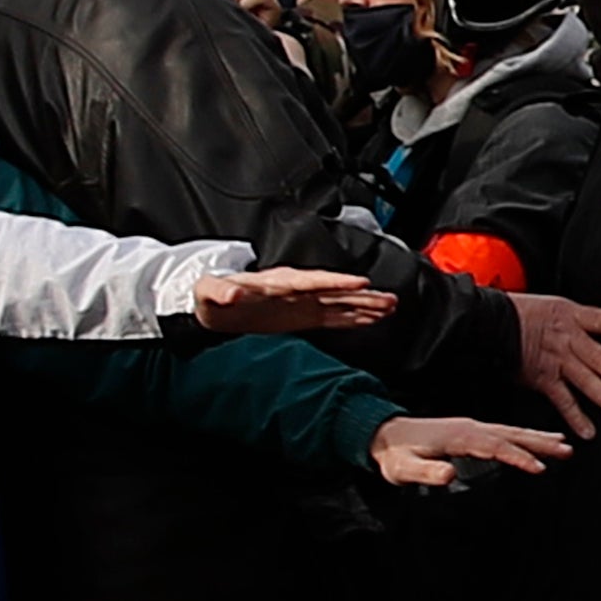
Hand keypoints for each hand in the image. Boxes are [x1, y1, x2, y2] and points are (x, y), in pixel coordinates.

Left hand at [187, 264, 395, 337]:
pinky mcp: (302, 317)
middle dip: (362, 294)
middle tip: (389, 298)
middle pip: (335, 290)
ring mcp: (302, 303)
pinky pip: (333, 317)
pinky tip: (371, 319)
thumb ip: (222, 291)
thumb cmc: (212, 296)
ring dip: (364, 305)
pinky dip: (353, 318)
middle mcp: (296, 291)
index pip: (313, 281)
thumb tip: (232, 292)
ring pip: (339, 303)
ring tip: (390, 306)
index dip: (336, 282)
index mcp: (278, 282)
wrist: (212, 307)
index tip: (360, 282)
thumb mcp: (211, 291)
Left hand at [366, 412, 570, 490]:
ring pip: (512, 431)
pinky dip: (525, 435)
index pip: (495, 446)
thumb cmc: (395, 454)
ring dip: (538, 437)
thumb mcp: (405, 468)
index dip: (517, 457)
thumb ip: (426, 472)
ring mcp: (472, 427)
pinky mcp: (472, 431)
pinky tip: (536, 439)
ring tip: (564, 443)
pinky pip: (505, 432)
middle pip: (512, 434)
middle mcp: (470, 427)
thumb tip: (449, 475)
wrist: (382, 434)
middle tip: (568, 449)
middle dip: (541, 442)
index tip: (539, 468)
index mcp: (459, 436)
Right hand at [512, 290, 600, 427]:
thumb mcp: (552, 305)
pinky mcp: (543, 378)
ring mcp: (556, 360)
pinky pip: (563, 400)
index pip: (599, 319)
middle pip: (598, 357)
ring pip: (585, 380)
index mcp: (570, 316)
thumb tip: (596, 325)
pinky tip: (588, 431)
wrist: (490, 321)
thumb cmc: (518, 313)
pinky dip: (576, 417)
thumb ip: (577, 319)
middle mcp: (567, 339)